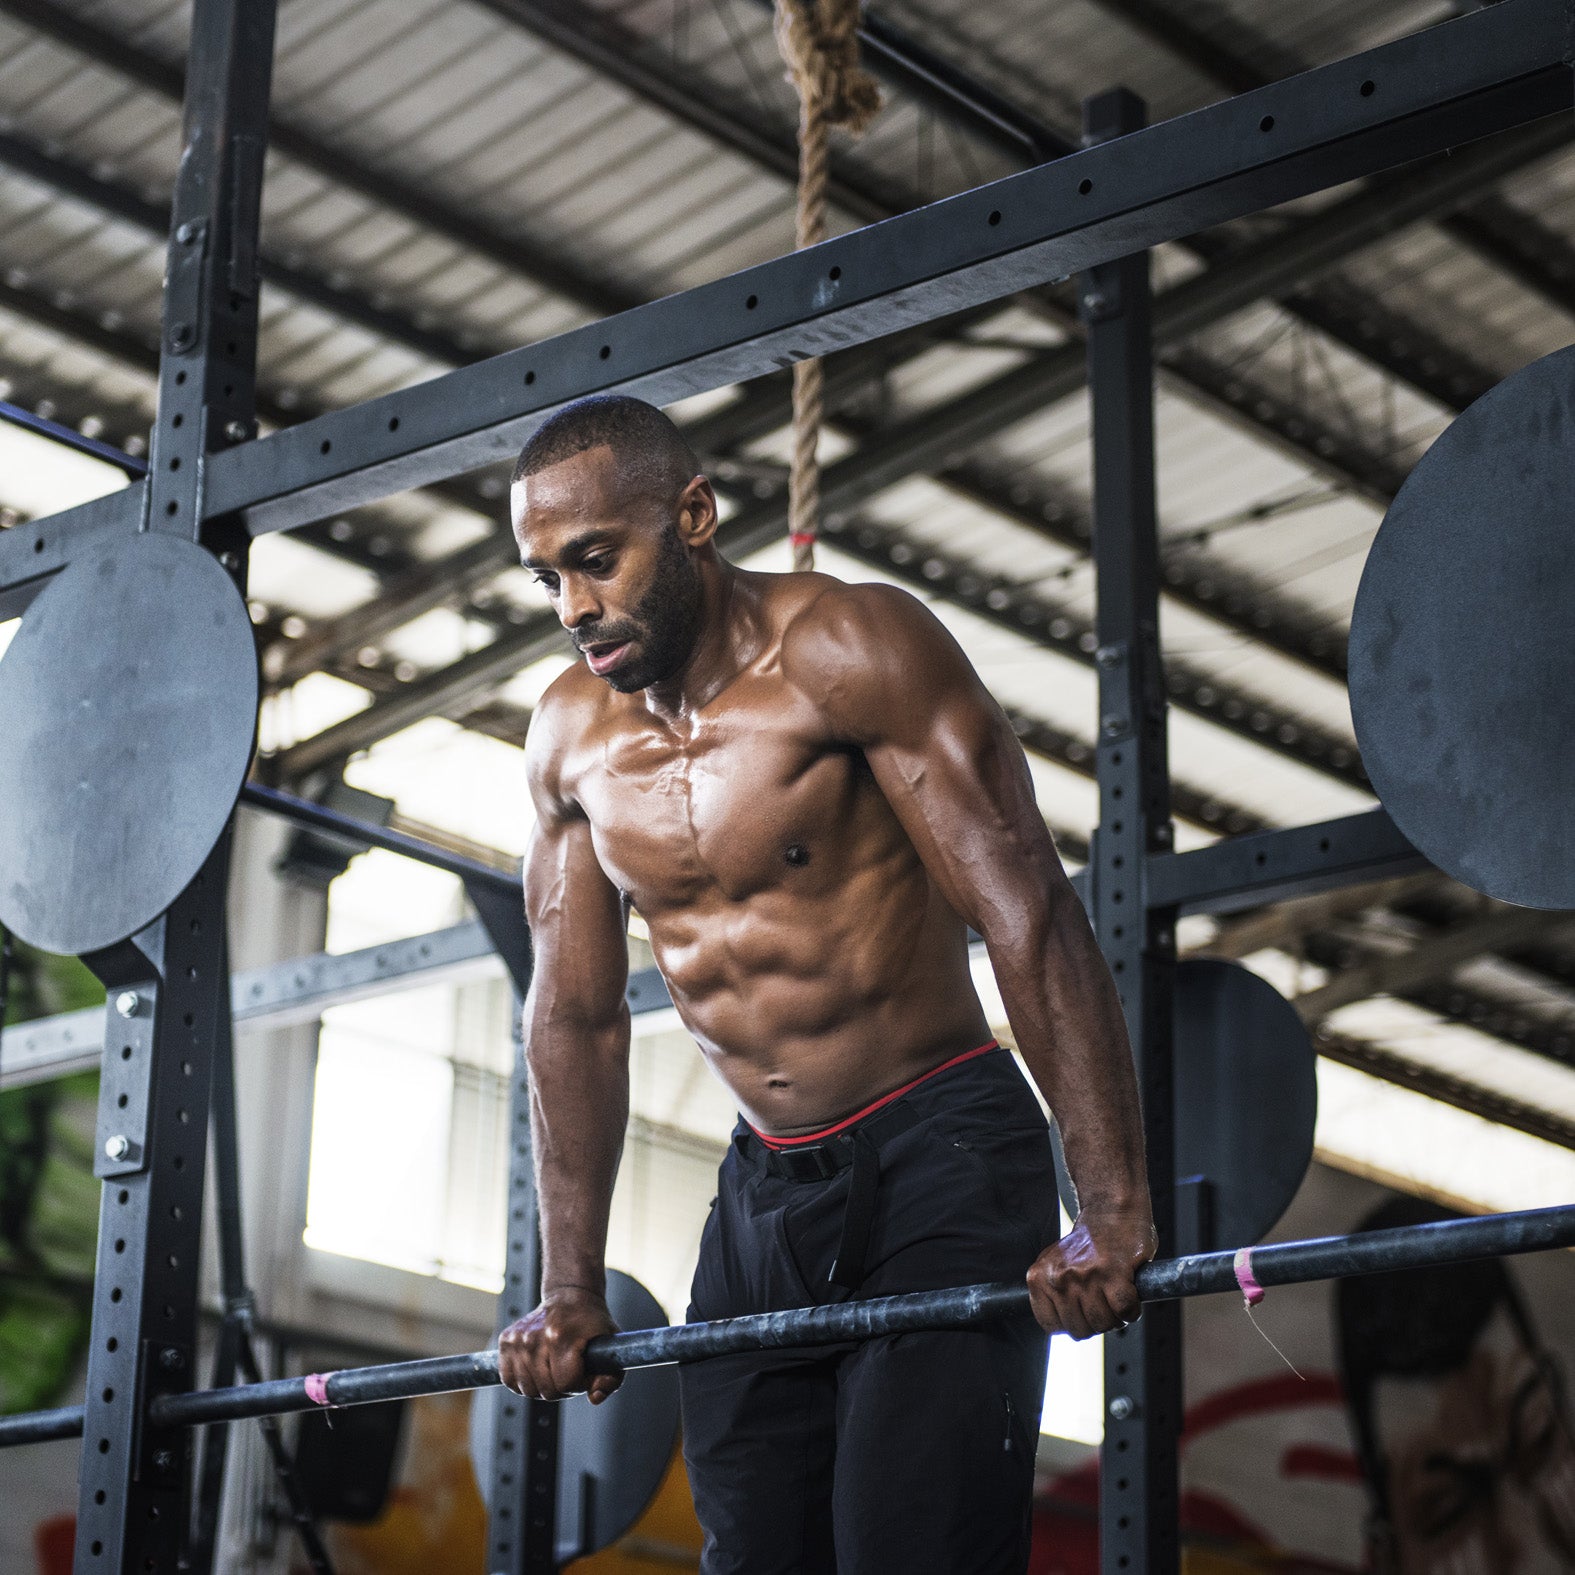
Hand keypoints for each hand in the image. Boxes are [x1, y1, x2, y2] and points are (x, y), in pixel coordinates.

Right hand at [497, 1288, 622, 1403]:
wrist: (569, 1295)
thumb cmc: (591, 1322)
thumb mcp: (611, 1345)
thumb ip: (611, 1378)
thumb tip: (595, 1397)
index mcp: (560, 1336)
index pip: (566, 1384)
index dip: (580, 1384)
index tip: (584, 1371)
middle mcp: (535, 1337)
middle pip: (546, 1391)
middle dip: (563, 1388)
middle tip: (571, 1370)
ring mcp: (518, 1338)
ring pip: (528, 1390)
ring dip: (543, 1387)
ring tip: (555, 1369)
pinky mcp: (506, 1340)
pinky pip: (509, 1380)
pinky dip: (523, 1383)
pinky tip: (537, 1370)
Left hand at [1025, 1208, 1156, 1338]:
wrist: (1112, 1209)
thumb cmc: (1089, 1241)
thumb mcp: (1056, 1264)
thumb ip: (1053, 1292)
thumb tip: (1062, 1326)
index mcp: (1041, 1276)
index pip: (1052, 1325)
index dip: (1072, 1324)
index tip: (1082, 1313)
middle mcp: (1059, 1277)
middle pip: (1080, 1330)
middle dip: (1096, 1322)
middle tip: (1103, 1302)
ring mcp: (1086, 1275)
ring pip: (1103, 1323)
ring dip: (1115, 1316)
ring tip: (1115, 1294)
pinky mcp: (1114, 1273)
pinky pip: (1125, 1311)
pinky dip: (1132, 1310)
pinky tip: (1130, 1293)